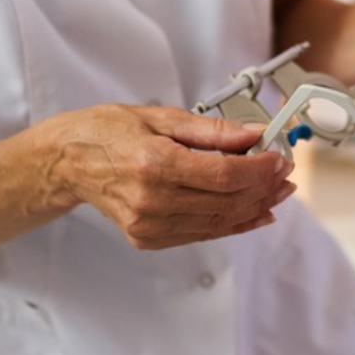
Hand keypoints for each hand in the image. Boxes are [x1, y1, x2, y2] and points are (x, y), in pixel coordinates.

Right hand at [45, 104, 294, 249]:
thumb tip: (255, 134)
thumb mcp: (161, 116)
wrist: (68, 163)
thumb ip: (212, 130)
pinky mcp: (147, 238)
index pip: (224, 174)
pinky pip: (202, 234)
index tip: (280, 158)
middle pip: (227, 201)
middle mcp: (151, 200)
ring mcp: (148, 224)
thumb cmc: (109, 132)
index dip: (260, 169)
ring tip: (278, 193)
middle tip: (286, 174)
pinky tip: (255, 213)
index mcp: (154, 164)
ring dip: (255, 208)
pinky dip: (233, 225)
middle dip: (264, 189)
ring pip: (219, 223)